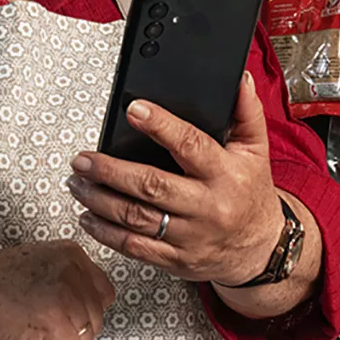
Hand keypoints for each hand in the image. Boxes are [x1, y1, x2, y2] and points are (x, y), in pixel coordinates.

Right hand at [0, 241, 114, 339]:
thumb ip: (69, 280)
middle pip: (95, 320)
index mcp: (73, 254)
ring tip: (27, 330)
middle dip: (68, 331)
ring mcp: (68, 298)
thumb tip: (89, 312)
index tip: (55, 312)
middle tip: (34, 322)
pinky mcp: (57, 325)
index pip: (104, 294)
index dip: (81, 312)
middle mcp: (75, 272)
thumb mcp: (40, 265)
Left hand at [67, 71, 282, 285]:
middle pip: (151, 186)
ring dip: (99, 200)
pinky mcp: (176, 260)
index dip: (160, 126)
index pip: (191, 145)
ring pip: (136, 218)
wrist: (261, 249)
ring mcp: (190, 237)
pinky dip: (106, 233)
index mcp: (226, 174)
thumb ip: (246, 111)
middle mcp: (207, 207)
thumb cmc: (251, 193)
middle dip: (110, 171)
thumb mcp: (255, 149)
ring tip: (77, 183)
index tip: (133, 110)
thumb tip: (239, 78)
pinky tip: (88, 216)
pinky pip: (135, 247)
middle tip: (82, 159)